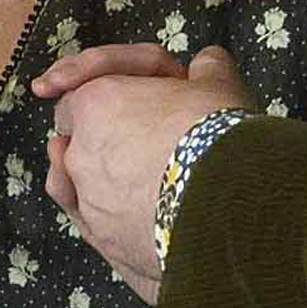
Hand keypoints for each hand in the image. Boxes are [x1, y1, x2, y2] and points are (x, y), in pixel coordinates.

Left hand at [34, 42, 250, 301]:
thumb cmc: (218, 137)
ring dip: (96, 168)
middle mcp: (76, 154)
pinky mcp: (102, 243)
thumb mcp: (218, 84)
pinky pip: (91, 221)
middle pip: (76, 132)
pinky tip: (118, 208)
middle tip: (135, 124)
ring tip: (122, 166)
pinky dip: (104, 211)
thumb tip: (206, 65)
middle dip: (99, 125)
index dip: (116, 79)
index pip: (84, 83)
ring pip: (76, 181)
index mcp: (94, 104)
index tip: (135, 88)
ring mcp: (85, 202)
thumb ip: (205, 68)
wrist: (230, 211)